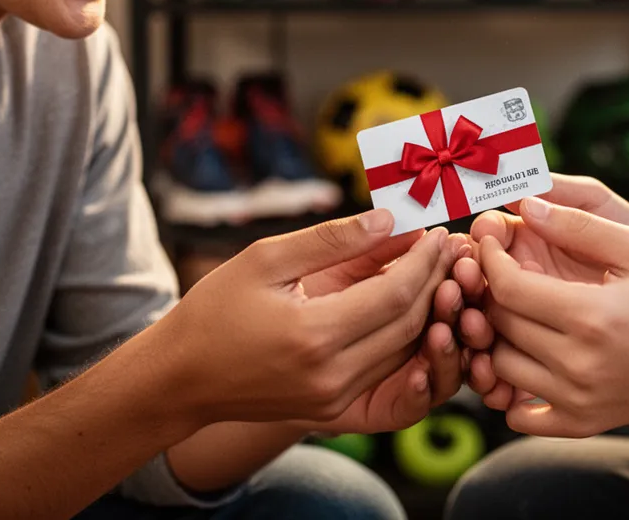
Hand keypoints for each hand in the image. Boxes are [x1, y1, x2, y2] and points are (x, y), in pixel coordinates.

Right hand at [154, 209, 461, 427]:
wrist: (179, 378)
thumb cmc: (215, 310)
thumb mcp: (265, 258)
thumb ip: (331, 239)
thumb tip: (389, 219)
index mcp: (312, 334)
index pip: (396, 294)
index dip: (424, 261)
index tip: (438, 232)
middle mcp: (331, 375)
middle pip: (411, 324)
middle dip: (436, 281)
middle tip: (448, 247)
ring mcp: (334, 399)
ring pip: (406, 350)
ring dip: (429, 309)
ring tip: (438, 270)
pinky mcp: (335, 410)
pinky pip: (388, 368)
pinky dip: (407, 335)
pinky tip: (413, 304)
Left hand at [480, 198, 628, 437]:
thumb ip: (579, 225)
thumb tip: (527, 205)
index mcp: (591, 316)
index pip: (508, 287)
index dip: (490, 259)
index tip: (492, 241)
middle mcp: (578, 364)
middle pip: (499, 323)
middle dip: (489, 291)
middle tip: (499, 270)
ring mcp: (576, 399)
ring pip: (499, 365)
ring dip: (495, 335)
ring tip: (513, 309)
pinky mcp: (578, 422)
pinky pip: (516, 414)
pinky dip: (508, 388)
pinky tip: (524, 358)